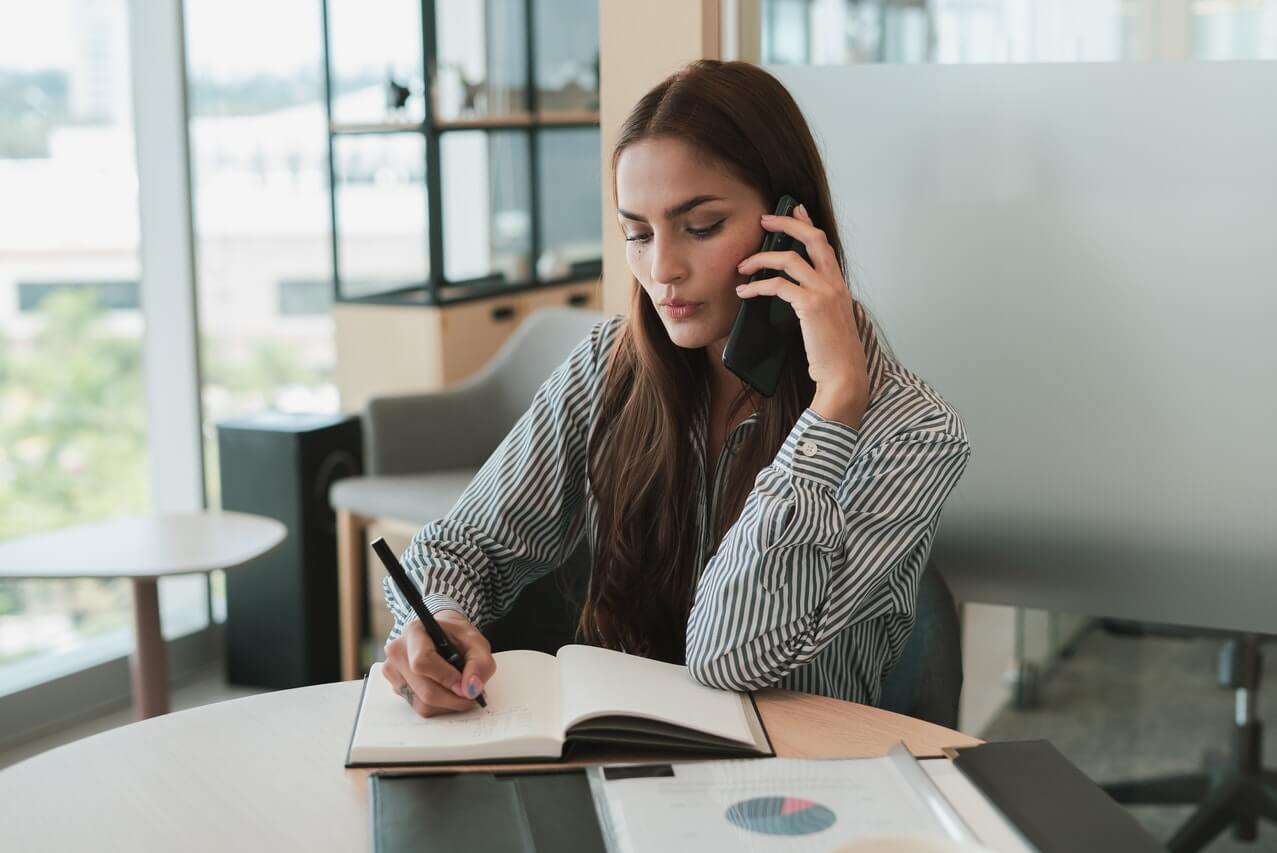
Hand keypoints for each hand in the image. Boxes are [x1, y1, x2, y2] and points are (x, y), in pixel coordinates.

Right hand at [382, 611, 495, 716]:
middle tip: (470, 695)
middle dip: (452, 698)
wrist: (441, 636)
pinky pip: (418, 707)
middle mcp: (397, 651)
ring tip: (459, 690)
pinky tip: (445, 691)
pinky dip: (438, 706)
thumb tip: (471, 689)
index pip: (422, 662)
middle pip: (424, 690)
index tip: (465, 685)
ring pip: (421, 704)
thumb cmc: (457, 637)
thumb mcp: (477, 642)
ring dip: (447, 704)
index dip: (446, 678)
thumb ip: (480, 663)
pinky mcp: (395, 687)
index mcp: (414, 632)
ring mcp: (393, 671)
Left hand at [735, 204, 869, 426]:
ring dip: (760, 258)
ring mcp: (825, 292)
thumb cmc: (833, 355)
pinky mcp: (811, 306)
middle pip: (811, 238)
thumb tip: (791, 295)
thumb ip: (816, 303)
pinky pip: (778, 285)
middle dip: (786, 223)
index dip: (807, 223)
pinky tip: (745, 292)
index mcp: (839, 285)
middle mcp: (835, 283)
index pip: (823, 244)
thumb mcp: (828, 322)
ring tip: (742, 266)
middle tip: (763, 220)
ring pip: (789, 259)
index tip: (794, 209)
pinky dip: (757, 286)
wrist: (844, 377)